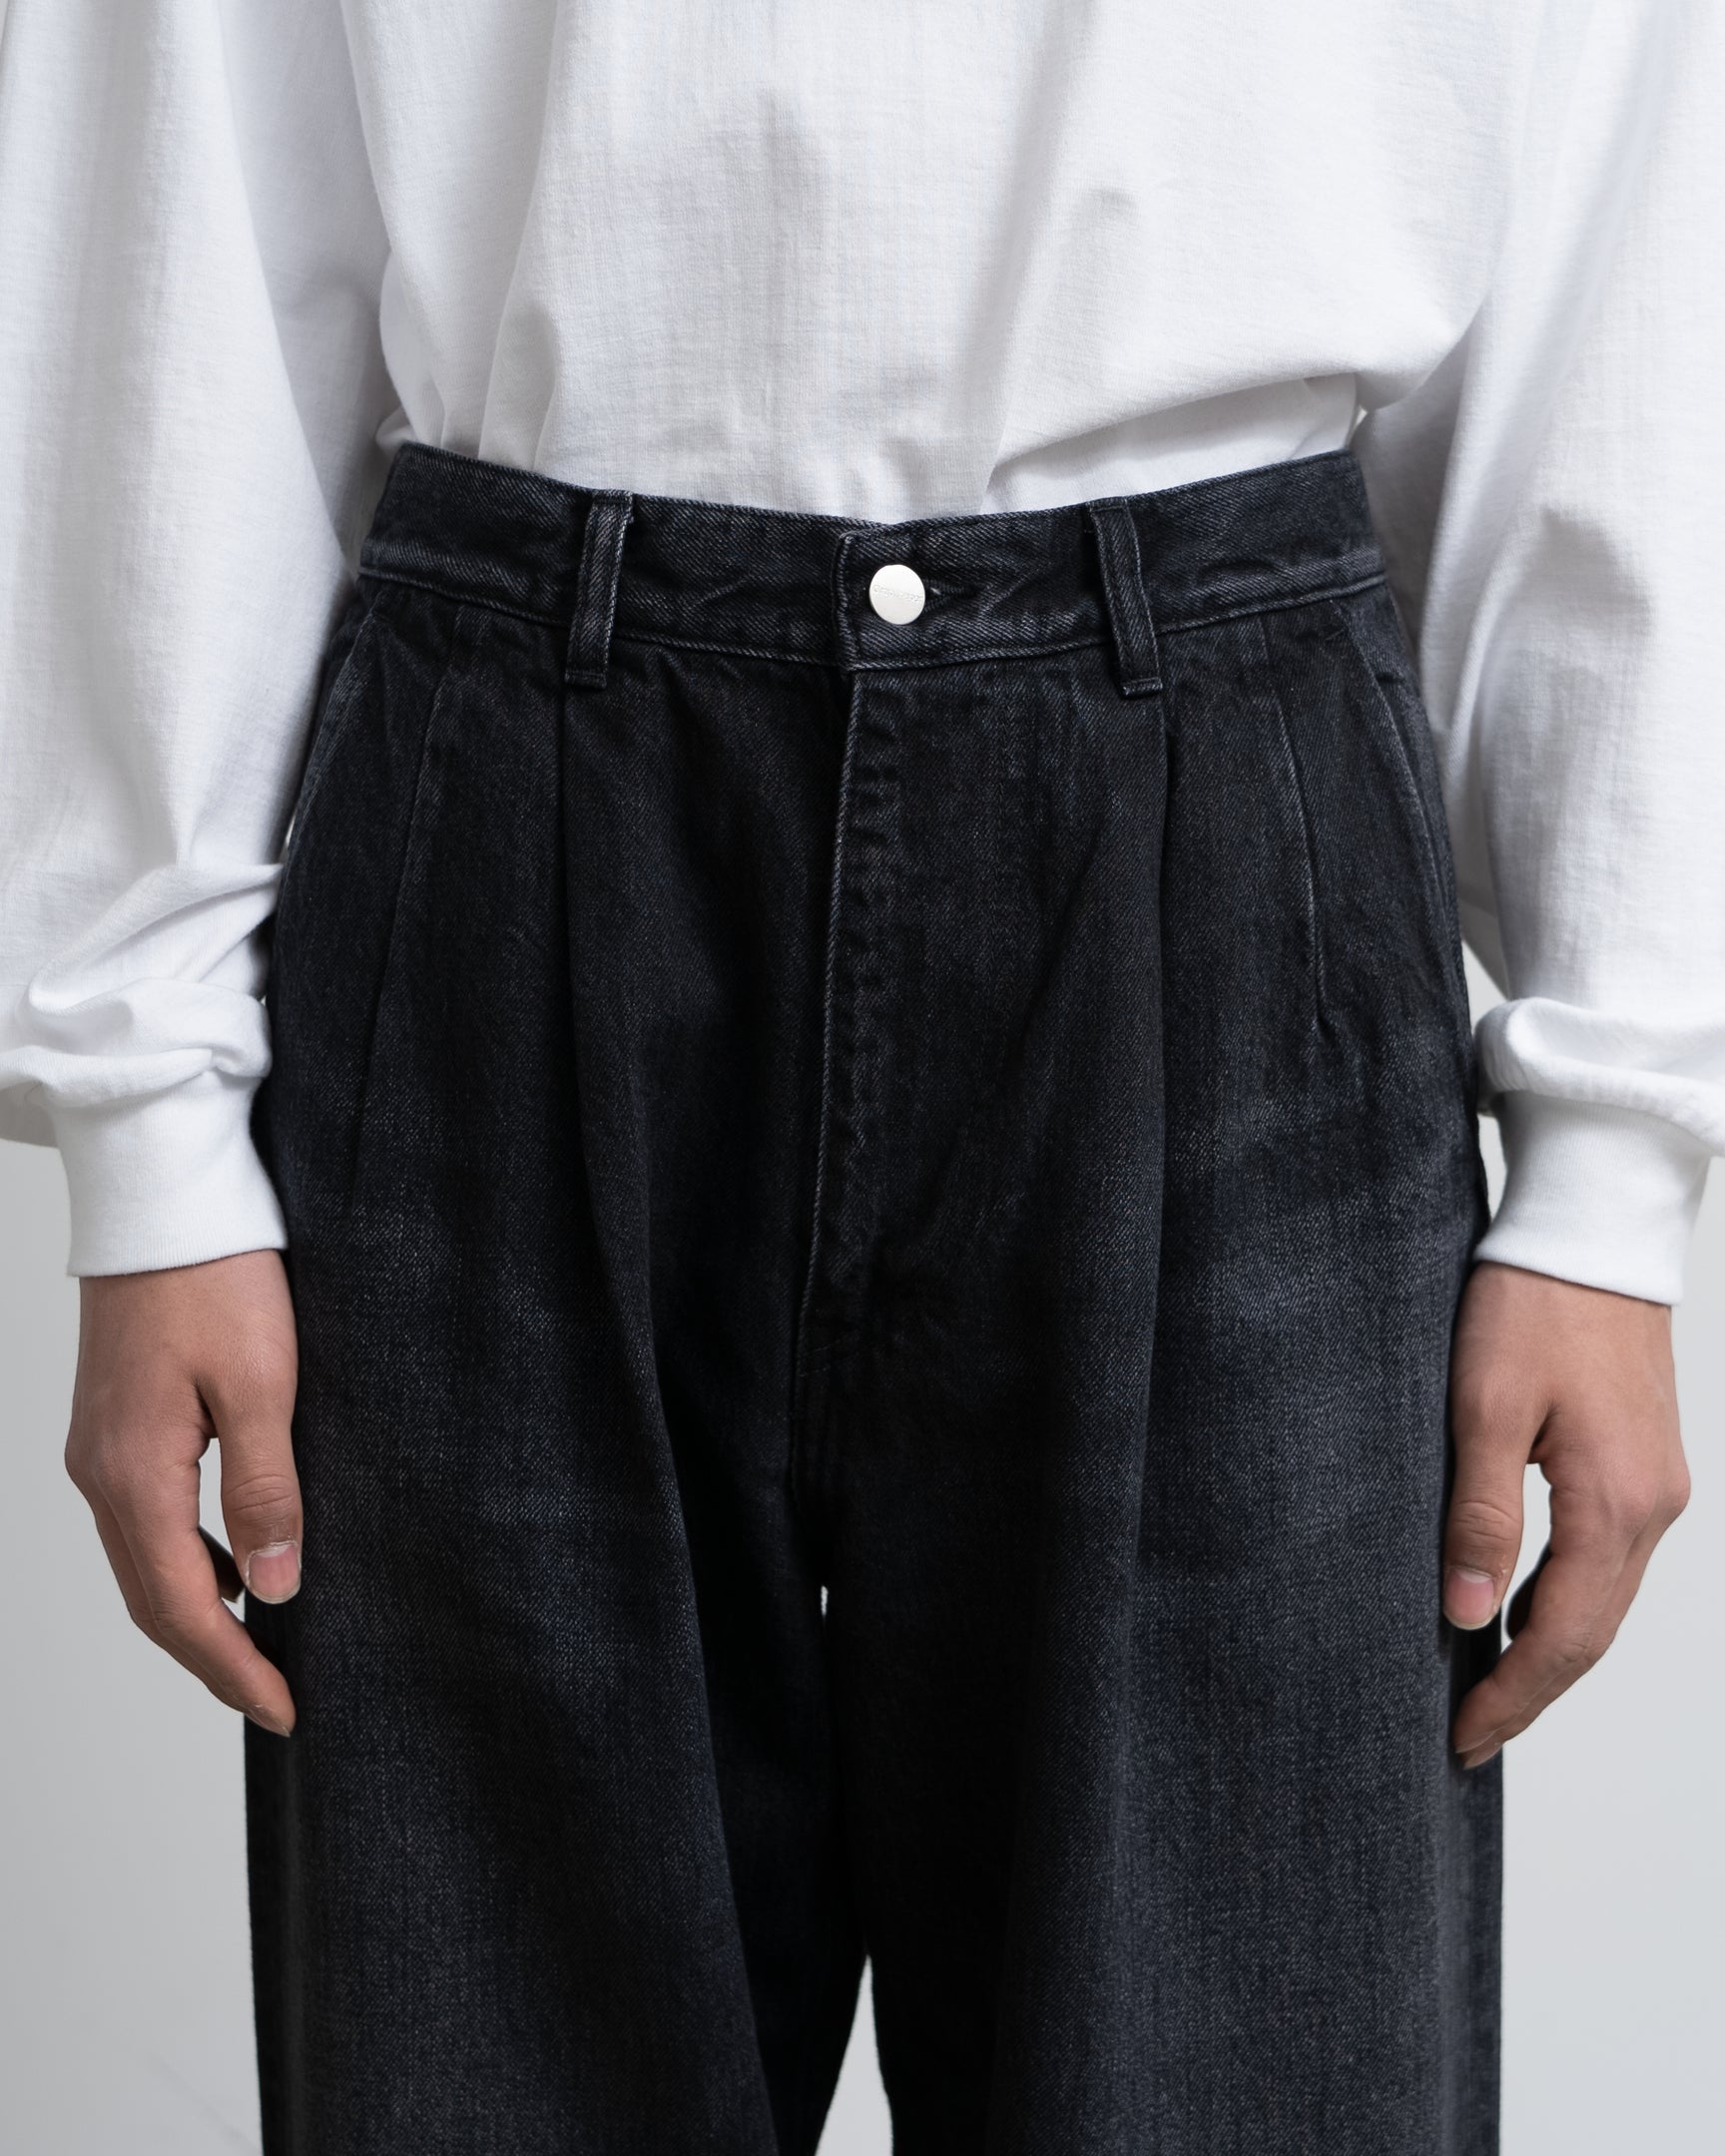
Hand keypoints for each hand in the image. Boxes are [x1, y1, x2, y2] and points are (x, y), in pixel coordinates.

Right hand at [64, 1249, 301, 1735]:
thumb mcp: (263, 1385)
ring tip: (260, 1645)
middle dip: (212, 1658)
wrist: (161, 1200)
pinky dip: (185, 1560)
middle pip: (152, 1600)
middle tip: (274, 1698)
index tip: (284, 1710)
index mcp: (135, 1475)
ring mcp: (98, 1450)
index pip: (181, 1607)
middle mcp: (100, 1474)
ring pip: (143, 1563)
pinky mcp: (113, 1425)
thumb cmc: (217, 1280)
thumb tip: (275, 1591)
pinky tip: (232, 1562)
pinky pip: (143, 1520)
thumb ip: (266, 1490)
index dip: (232, 1667)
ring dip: (196, 1613)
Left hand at [1445, 1259, 1688, 1767]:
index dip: (1513, 1698)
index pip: (1563, 1639)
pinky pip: (1608, 1557)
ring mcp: (1656, 1485)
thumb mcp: (1482, 1409)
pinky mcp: (1643, 1460)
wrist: (1593, 1227)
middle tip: (1468, 1736)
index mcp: (1614, 1506)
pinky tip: (1519, 1606)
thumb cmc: (1531, 1305)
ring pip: (1605, 1599)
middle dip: (1531, 1690)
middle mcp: (1652, 1508)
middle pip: (1593, 1633)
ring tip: (1486, 1686)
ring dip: (1549, 1647)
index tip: (1462, 1741)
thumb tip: (1467, 1617)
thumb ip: (1479, 1516)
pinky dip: (1565, 1597)